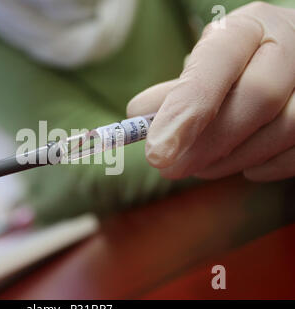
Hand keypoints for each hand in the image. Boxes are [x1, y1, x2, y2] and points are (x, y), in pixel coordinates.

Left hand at [127, 2, 294, 181]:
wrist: (285, 60)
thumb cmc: (236, 67)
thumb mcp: (204, 66)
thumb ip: (176, 91)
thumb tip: (139, 115)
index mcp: (249, 28)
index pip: (218, 62)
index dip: (186, 109)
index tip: (155, 152)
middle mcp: (291, 44)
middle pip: (258, 97)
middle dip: (208, 144)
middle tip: (171, 169)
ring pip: (285, 128)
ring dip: (234, 159)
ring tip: (201, 166)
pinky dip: (265, 166)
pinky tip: (243, 166)